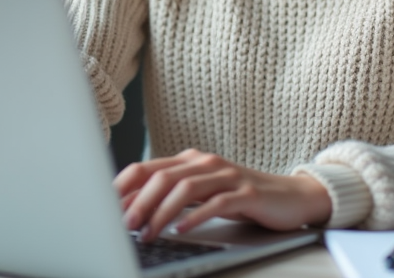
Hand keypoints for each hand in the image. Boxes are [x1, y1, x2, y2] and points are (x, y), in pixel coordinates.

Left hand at [113, 149, 331, 241]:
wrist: (290, 196)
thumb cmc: (241, 197)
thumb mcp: (203, 193)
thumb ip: (173, 195)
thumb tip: (132, 210)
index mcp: (190, 161)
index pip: (147, 168)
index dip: (123, 186)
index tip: (103, 206)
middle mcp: (205, 163)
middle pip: (162, 177)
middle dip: (138, 202)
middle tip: (123, 225)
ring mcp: (226, 176)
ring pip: (184, 188)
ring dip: (160, 212)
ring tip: (147, 233)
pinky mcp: (245, 193)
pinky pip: (215, 203)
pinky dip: (194, 216)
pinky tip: (181, 229)